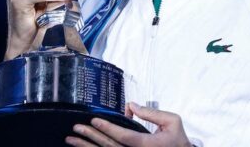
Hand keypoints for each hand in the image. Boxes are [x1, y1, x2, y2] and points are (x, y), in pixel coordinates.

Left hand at [66, 102, 191, 146]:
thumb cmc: (178, 141)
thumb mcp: (172, 121)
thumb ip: (152, 112)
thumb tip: (130, 105)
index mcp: (146, 145)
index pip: (123, 136)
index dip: (107, 128)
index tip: (94, 121)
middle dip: (90, 137)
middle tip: (76, 128)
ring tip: (71, 140)